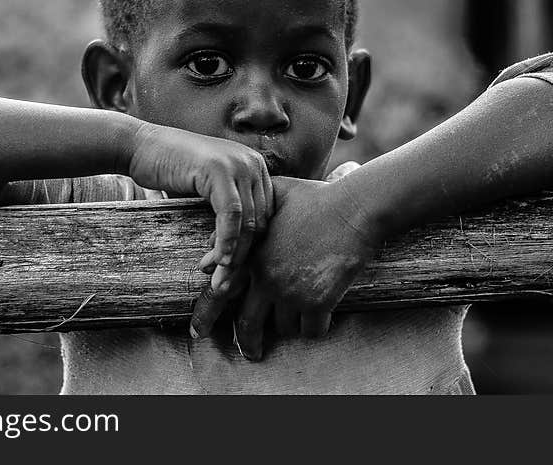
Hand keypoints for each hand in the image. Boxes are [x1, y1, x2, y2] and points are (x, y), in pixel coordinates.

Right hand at [128, 122, 272, 307]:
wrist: (139, 147)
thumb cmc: (170, 172)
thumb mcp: (207, 191)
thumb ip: (227, 210)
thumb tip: (240, 254)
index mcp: (255, 167)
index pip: (265, 216)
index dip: (250, 247)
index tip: (230, 271)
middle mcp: (253, 163)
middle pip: (260, 222)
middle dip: (243, 257)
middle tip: (223, 282)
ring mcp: (239, 163)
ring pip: (248, 222)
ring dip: (233, 256)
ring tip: (217, 279)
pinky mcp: (220, 170)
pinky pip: (231, 215)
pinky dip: (226, 242)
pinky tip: (217, 261)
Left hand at [193, 170, 379, 359]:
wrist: (354, 210)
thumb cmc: (317, 199)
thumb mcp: (274, 199)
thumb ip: (243, 221)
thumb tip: (211, 245)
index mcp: (253, 255)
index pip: (221, 292)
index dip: (207, 315)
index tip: (198, 333)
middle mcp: (267, 278)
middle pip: (248, 323)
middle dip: (248, 343)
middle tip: (252, 353)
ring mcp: (292, 292)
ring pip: (284, 328)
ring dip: (289, 326)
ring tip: (297, 318)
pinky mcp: (319, 302)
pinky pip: (312, 331)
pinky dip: (315, 329)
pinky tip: (320, 320)